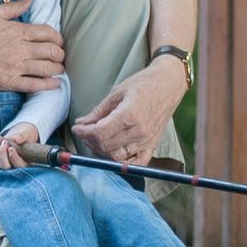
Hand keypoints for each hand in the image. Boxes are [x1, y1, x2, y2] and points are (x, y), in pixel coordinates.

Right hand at [0, 0, 63, 92]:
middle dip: (60, 53)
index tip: (56, 40)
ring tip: (58, 69)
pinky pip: (35, 85)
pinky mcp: (9, 82)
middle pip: (52, 51)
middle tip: (59, 55)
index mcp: (17, 30)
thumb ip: (12, 7)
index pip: (48, 33)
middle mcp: (20, 49)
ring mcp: (15, 67)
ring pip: (47, 68)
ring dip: (57, 69)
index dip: (57, 37)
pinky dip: (48, 85)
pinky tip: (54, 84)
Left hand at [0, 124, 38, 170]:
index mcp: (25, 164)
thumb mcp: (26, 134)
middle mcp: (13, 169)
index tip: (11, 148)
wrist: (16, 139)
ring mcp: (2, 167)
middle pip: (4, 167)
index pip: (19, 166)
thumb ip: (22, 136)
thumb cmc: (24, 137)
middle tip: (5, 141)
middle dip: (2, 153)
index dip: (14, 159)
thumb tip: (16, 139)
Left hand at [72, 60, 186, 164]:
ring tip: (96, 139)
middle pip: (106, 146)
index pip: (99, 133)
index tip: (77, 128)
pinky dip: (123, 163)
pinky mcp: (153, 144)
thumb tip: (81, 122)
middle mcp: (139, 131)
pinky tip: (113, 154)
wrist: (168, 84)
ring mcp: (147, 140)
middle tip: (85, 132)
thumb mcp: (117, 92)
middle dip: (90, 141)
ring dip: (102, 151)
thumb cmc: (144, 84)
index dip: (84, 132)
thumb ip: (98, 111)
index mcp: (129, 115)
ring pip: (117, 156)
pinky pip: (137, 162)